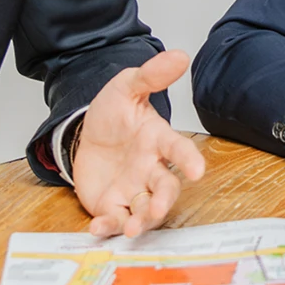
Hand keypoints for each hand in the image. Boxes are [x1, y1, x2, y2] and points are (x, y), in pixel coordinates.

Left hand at [69, 49, 208, 237]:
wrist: (86, 133)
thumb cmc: (114, 114)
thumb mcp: (126, 88)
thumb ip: (150, 75)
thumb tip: (179, 55)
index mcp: (157, 141)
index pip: (178, 149)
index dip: (189, 160)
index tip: (198, 170)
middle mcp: (150, 169)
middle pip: (165, 188)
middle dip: (163, 200)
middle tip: (158, 208)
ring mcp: (132, 190)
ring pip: (144, 210)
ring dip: (140, 221)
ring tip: (132, 229)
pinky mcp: (112, 205)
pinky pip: (114, 220)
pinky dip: (108, 228)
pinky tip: (97, 229)